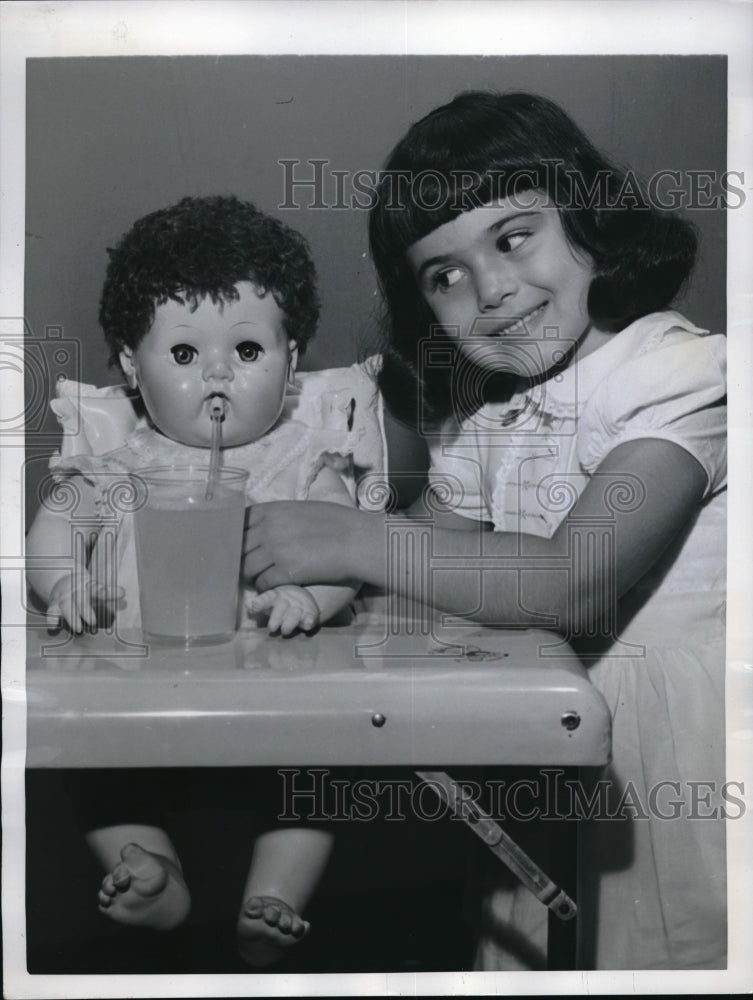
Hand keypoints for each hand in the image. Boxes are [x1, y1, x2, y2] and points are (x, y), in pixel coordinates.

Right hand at [47, 574, 122, 633]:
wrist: (63, 582)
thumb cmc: (84, 589)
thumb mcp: (95, 588)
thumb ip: (108, 593)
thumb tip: (123, 593)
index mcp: (88, 588)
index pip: (99, 590)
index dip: (108, 592)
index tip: (120, 594)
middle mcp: (75, 593)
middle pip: (80, 600)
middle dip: (85, 611)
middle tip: (93, 622)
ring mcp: (64, 600)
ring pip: (66, 607)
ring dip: (71, 618)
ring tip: (78, 629)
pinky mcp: (54, 607)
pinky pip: (51, 613)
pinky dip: (51, 620)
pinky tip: (53, 627)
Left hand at [243, 501, 375, 590]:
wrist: (356, 540)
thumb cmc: (336, 521)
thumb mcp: (302, 509)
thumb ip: (280, 517)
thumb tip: (266, 527)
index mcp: (272, 510)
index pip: (238, 523)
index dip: (234, 535)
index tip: (237, 544)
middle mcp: (268, 529)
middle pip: (238, 547)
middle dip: (240, 557)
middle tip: (245, 565)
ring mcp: (275, 551)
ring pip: (246, 568)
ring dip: (251, 574)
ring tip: (260, 576)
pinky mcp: (286, 572)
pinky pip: (263, 583)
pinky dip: (265, 586)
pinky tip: (274, 584)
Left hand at [244, 585, 319, 636]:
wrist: (306, 598)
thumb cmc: (282, 604)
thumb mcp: (270, 602)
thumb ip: (258, 604)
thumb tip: (247, 604)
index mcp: (277, 596)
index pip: (268, 597)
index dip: (261, 601)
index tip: (254, 605)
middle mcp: (288, 601)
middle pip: (282, 606)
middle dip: (276, 617)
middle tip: (271, 628)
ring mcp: (300, 607)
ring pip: (295, 614)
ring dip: (290, 622)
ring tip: (285, 631)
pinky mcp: (310, 615)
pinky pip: (310, 618)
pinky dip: (309, 621)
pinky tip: (307, 624)